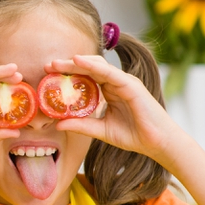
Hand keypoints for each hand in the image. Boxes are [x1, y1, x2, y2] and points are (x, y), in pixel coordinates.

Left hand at [49, 55, 180, 162]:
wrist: (157, 143)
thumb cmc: (134, 135)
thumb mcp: (101, 130)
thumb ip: (81, 126)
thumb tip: (58, 124)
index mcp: (109, 91)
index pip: (86, 77)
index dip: (67, 73)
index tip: (48, 73)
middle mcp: (115, 83)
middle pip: (89, 68)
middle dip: (68, 65)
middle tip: (47, 65)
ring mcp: (124, 82)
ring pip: (97, 66)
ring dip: (76, 63)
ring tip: (57, 63)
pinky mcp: (131, 85)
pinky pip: (109, 72)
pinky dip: (93, 66)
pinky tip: (78, 62)